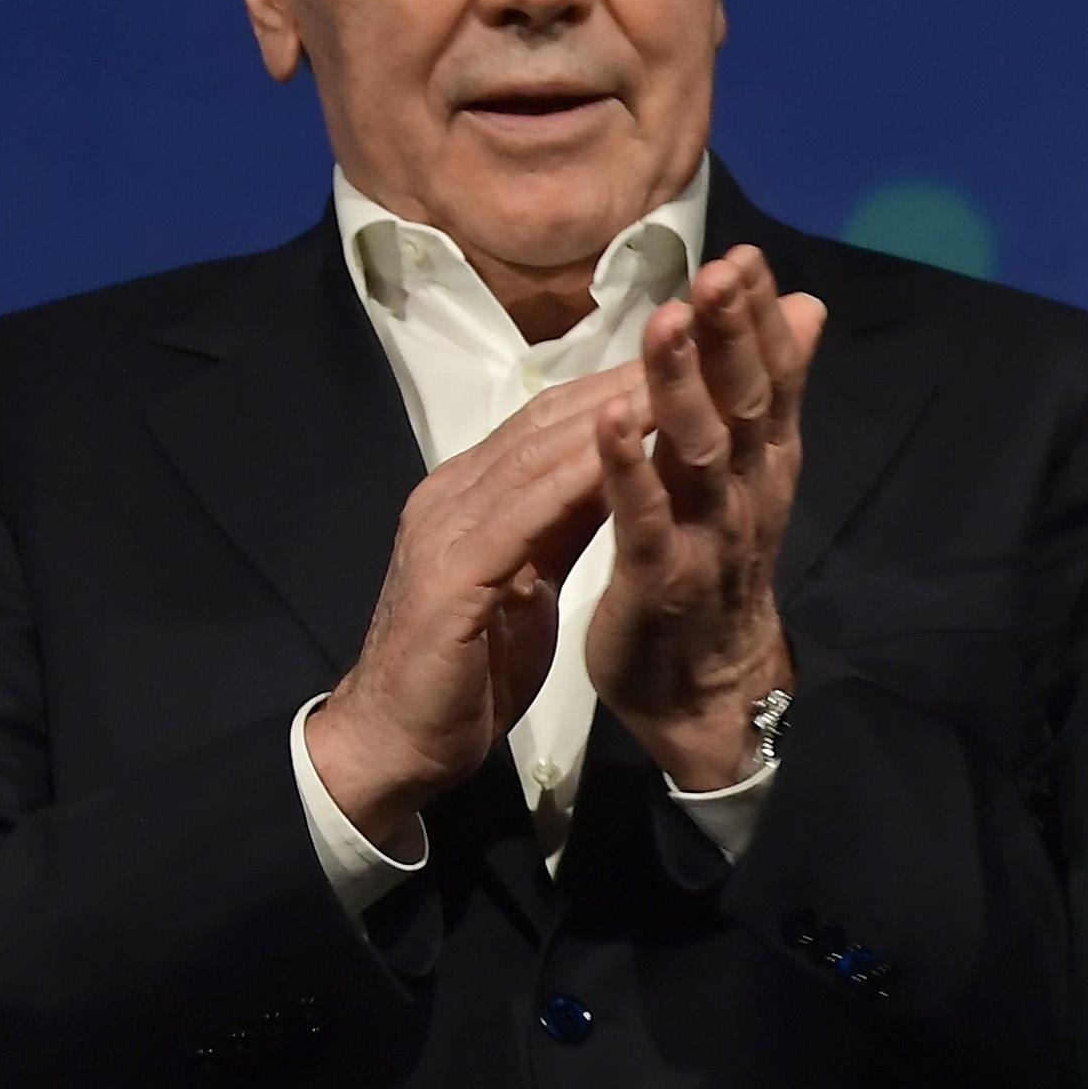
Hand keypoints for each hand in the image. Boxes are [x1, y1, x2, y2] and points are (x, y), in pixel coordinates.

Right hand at [306, 368, 644, 846]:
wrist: (393, 745)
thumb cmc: (464, 670)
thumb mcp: (527, 580)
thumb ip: (558, 525)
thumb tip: (615, 473)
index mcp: (468, 494)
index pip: (549, 422)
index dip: (617, 385)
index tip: (687, 356)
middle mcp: (451, 495)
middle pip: (546, 421)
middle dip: (621, 381)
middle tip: (694, 344)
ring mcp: (444, 530)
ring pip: (534, 455)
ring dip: (605, 416)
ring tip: (672, 380)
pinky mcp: (450, 577)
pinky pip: (519, 517)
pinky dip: (572, 483)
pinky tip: (622, 458)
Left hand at [588, 243, 827, 788]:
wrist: (704, 692)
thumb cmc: (716, 568)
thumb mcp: (753, 471)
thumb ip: (769, 392)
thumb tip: (806, 305)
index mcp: (766, 464)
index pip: (773, 378)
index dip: (760, 318)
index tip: (745, 255)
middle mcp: (749, 494)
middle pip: (747, 404)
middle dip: (734, 335)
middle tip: (720, 271)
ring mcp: (707, 538)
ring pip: (700, 453)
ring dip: (685, 386)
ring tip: (668, 324)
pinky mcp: (659, 580)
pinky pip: (645, 521)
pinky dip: (630, 470)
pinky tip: (611, 422)